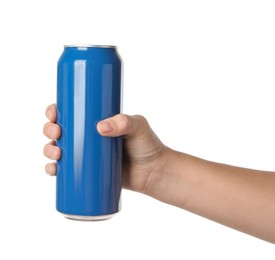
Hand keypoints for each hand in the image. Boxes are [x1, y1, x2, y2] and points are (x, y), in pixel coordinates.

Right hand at [43, 104, 168, 192]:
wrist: (154, 172)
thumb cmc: (148, 146)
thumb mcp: (139, 127)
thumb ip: (124, 122)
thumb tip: (100, 127)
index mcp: (97, 121)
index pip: (71, 112)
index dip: (55, 111)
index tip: (53, 114)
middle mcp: (88, 137)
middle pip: (60, 130)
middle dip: (50, 130)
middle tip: (57, 134)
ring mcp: (87, 155)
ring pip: (58, 149)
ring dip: (48, 150)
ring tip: (57, 154)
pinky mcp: (89, 172)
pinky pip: (66, 171)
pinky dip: (54, 170)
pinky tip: (53, 170)